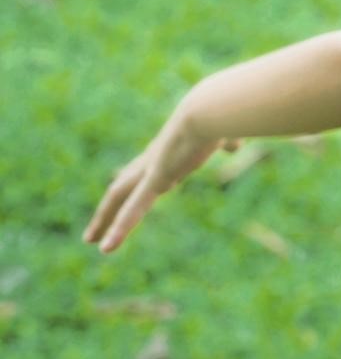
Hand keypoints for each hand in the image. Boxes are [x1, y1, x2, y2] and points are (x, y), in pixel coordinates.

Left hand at [82, 111, 240, 252]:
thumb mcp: (223, 133)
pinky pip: (133, 209)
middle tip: (94, 226)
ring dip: (104, 220)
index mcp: (168, 151)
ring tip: (88, 241)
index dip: (131, 183)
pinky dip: (119, 228)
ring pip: (118, 199)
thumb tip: (234, 144)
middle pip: (123, 186)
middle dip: (108, 207)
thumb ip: (226, 140)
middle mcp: (153, 160)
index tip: (123, 191)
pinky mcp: (155, 180)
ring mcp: (151, 170)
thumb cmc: (220, 118)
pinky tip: (105, 248)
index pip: (143, 172)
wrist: (210, 111)